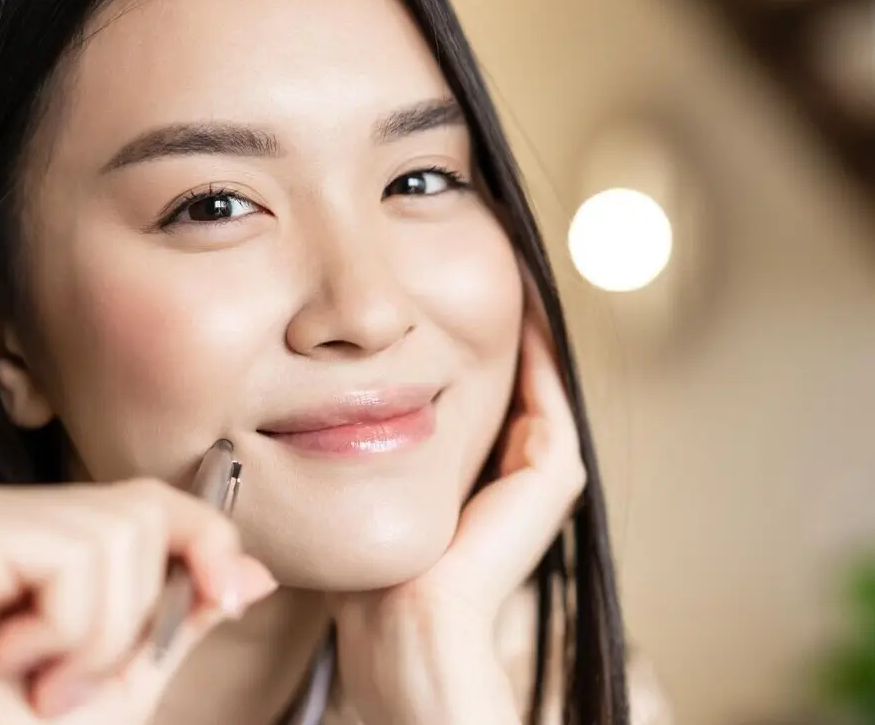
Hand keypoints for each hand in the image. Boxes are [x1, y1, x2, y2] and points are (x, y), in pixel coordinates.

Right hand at [0, 477, 276, 724]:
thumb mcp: (121, 679)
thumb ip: (179, 616)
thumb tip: (257, 570)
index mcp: (26, 534)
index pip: (147, 499)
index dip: (207, 541)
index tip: (226, 599)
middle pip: (143, 510)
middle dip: (134, 615)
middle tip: (66, 681)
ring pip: (118, 530)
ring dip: (97, 636)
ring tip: (37, 680)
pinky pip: (72, 553)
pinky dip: (65, 630)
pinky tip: (3, 663)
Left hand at [330, 291, 586, 723]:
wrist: (401, 613)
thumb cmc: (369, 564)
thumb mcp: (362, 481)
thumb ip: (360, 443)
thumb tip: (318, 392)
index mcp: (474, 476)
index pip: (471, 391)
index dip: (458, 340)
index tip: (436, 293)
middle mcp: (514, 471)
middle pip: (509, 379)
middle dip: (490, 323)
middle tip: (482, 260)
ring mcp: (541, 471)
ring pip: (535, 377)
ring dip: (520, 323)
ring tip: (504, 261)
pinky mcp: (555, 469)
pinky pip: (548, 387)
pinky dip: (537, 342)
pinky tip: (516, 298)